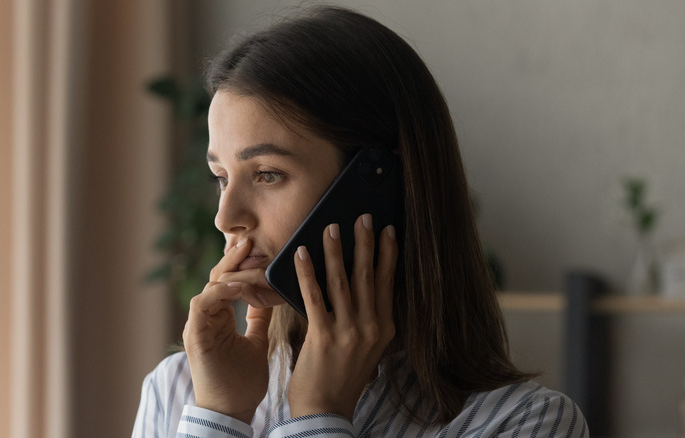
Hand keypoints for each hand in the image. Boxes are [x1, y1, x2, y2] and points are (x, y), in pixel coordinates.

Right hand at [182, 239, 275, 423]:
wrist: (232, 412)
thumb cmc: (243, 382)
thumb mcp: (257, 341)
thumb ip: (259, 318)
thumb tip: (271, 295)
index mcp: (219, 316)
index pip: (228, 280)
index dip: (242, 264)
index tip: (261, 248)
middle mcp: (206, 317)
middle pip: (217, 277)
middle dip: (234, 258)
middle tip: (251, 240)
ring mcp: (198, 325)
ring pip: (210, 285)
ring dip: (231, 273)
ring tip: (251, 261)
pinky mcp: (195, 335)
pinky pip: (202, 303)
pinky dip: (220, 292)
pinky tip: (240, 287)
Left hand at [287, 214, 397, 419]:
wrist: (325, 411)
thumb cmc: (342, 379)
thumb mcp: (367, 349)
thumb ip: (367, 320)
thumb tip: (362, 288)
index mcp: (384, 329)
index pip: (388, 283)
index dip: (388, 254)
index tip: (389, 230)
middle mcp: (371, 328)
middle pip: (368, 276)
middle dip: (366, 243)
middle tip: (363, 216)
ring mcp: (348, 332)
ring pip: (342, 281)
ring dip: (336, 250)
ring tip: (331, 227)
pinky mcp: (323, 336)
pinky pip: (314, 295)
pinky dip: (307, 272)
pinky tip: (301, 253)